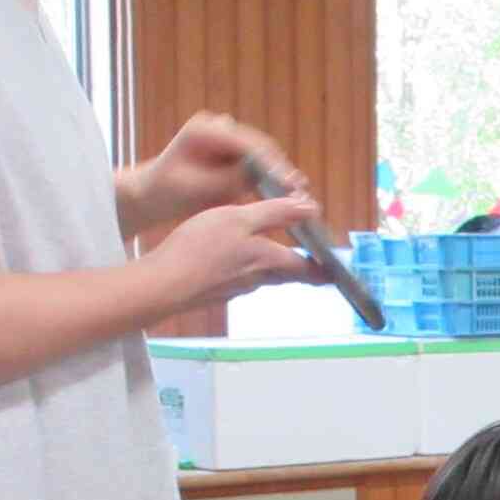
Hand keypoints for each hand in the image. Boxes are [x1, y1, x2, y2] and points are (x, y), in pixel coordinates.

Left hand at [119, 111, 306, 237]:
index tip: (289, 183)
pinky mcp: (235, 150)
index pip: (246, 144)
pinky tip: (288, 191)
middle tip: (300, 189)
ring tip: (299, 192)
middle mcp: (218, 127)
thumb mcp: (200, 189)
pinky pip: (259, 161)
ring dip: (280, 172)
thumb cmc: (169, 193)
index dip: (270, 163)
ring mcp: (227, 136)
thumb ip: (231, 180)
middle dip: (281, 167)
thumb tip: (263, 177)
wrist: (154, 195)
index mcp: (203, 130)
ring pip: (263, 153)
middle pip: (259, 145)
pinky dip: (272, 176)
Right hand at [145, 196, 330, 311]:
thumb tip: (309, 207)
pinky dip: (244, 268)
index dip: (326, 269)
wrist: (163, 285)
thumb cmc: (199, 249)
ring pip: (264, 277)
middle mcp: (259, 280)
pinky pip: (239, 278)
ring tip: (271, 251)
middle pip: (289, 275)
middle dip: (303, 269)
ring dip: (272, 266)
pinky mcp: (216, 292)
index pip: (310, 269)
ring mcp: (237, 289)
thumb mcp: (239, 219)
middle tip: (314, 264)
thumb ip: (276, 213)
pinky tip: (231, 258)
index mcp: (270, 261)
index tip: (337, 269)